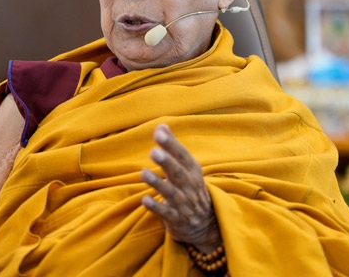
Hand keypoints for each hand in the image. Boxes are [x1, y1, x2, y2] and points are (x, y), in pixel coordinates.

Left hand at [141, 124, 220, 251]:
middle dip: (167, 163)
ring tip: (143, 173)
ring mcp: (184, 204)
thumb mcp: (186, 168)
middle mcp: (190, 186)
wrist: (205, 224)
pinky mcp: (176, 219)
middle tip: (153, 152)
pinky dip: (156, 207)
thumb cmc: (190, 188)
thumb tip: (161, 125)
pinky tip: (144, 199)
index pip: (183, 156)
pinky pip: (166, 213)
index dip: (172, 144)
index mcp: (193, 171)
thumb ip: (172, 147)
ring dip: (158, 184)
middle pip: (179, 173)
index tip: (159, 132)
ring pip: (171, 193)